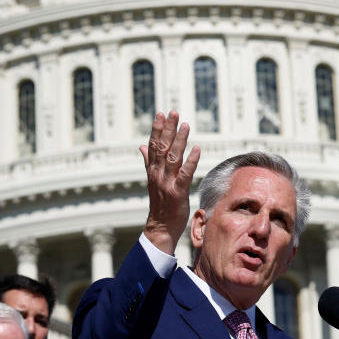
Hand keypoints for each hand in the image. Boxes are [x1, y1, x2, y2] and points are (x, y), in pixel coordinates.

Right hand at [140, 111, 200, 255]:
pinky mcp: (178, 193)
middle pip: (162, 147)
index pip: (153, 145)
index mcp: (152, 170)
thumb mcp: (153, 180)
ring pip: (173, 157)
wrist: (160, 226)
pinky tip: (197, 149)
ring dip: (179, 140)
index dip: (157, 129)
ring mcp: (167, 183)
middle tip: (173, 112)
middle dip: (168, 129)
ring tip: (185, 124)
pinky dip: (191, 161)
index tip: (160, 114)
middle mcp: (158, 174)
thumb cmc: (160, 203)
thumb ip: (148, 161)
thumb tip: (142, 146)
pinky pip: (185, 174)